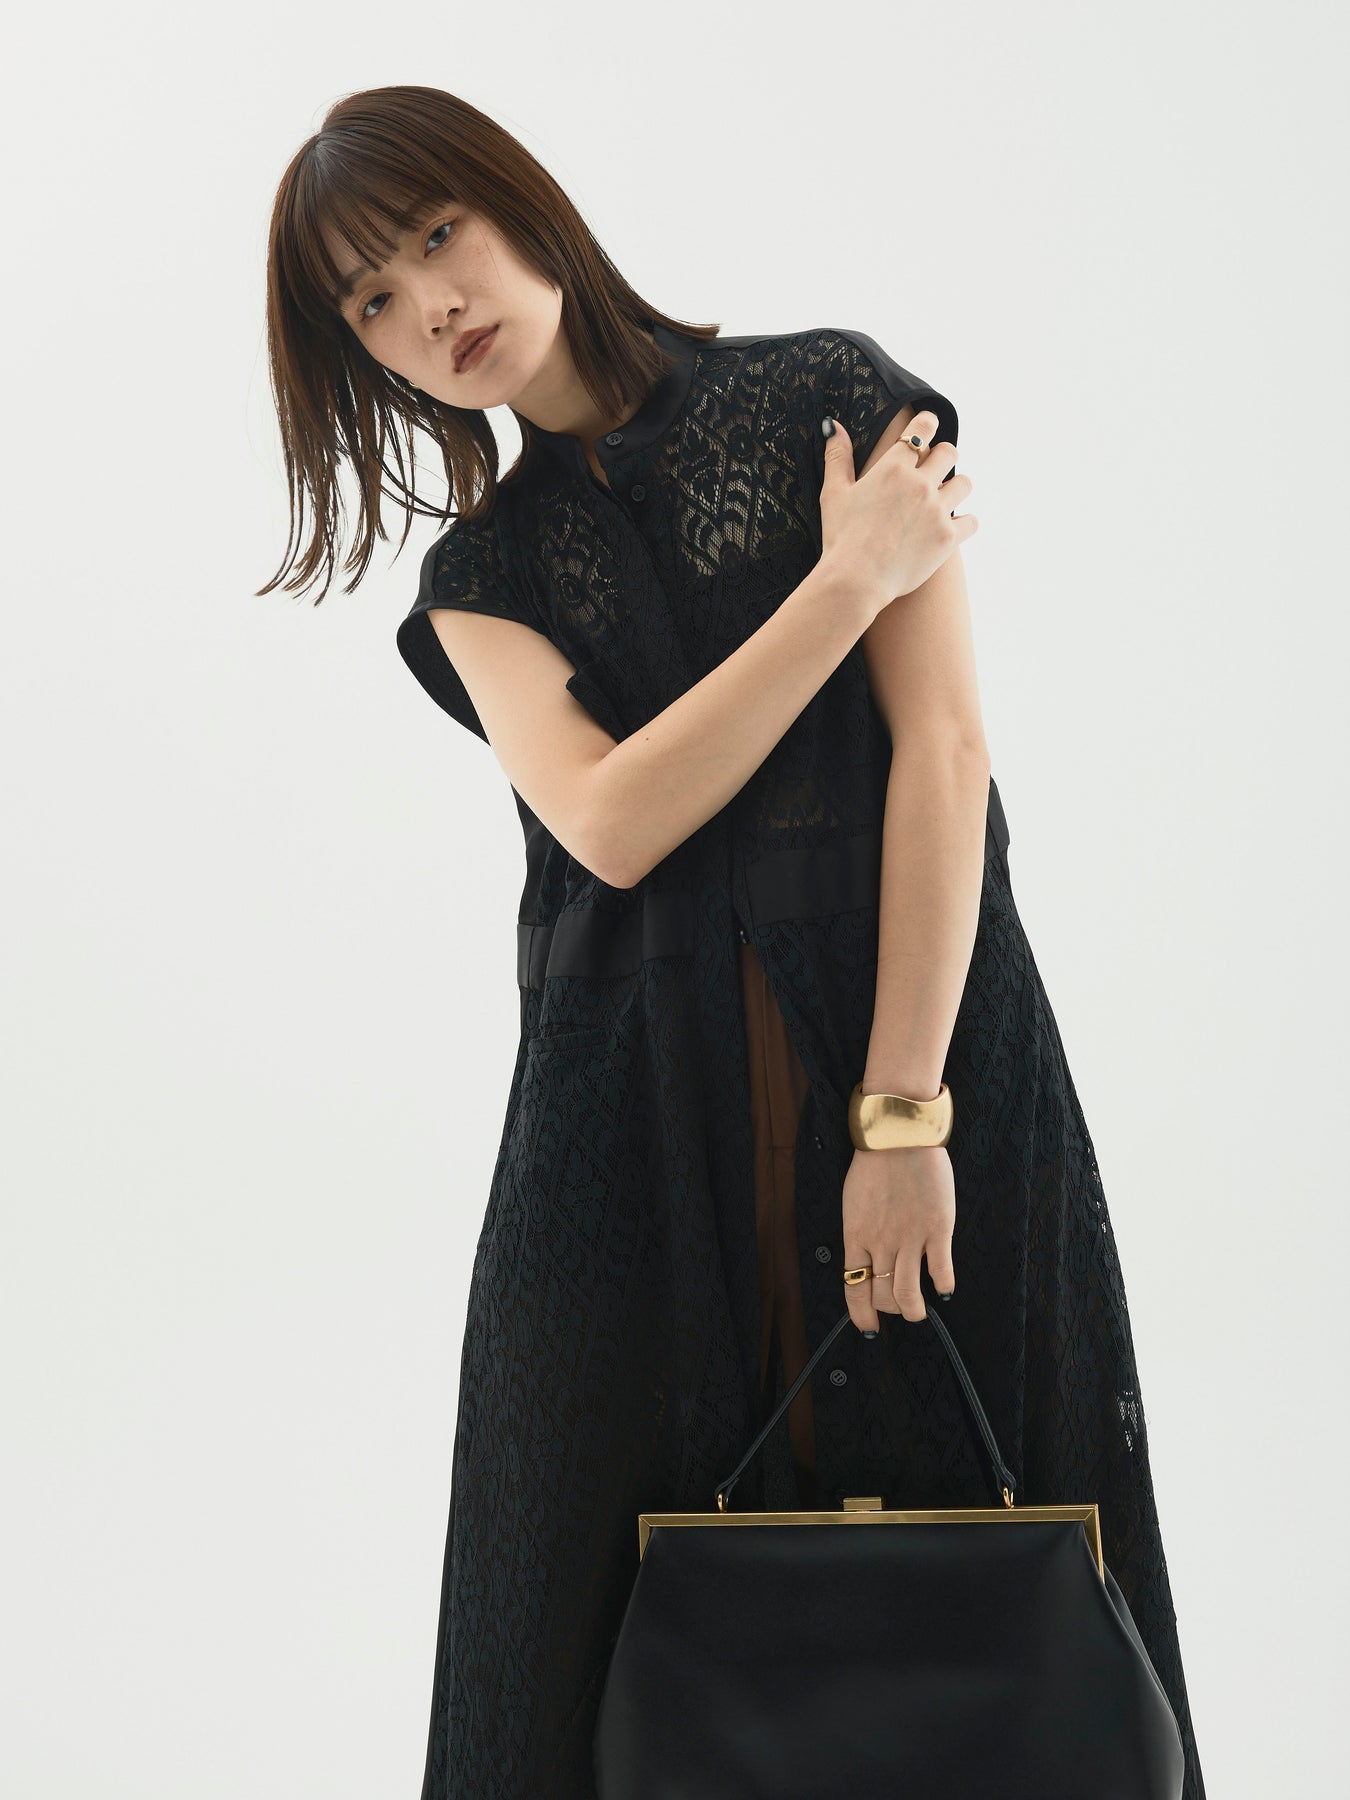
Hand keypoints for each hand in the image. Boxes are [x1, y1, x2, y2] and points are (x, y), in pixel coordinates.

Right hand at [818, 414, 977, 621]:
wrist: (856, 581)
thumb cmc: (841, 538)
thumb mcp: (833, 494)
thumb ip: (838, 457)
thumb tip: (832, 426)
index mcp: (893, 467)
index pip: (921, 429)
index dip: (927, 422)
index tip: (929, 423)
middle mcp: (920, 484)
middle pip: (949, 453)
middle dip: (944, 455)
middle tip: (937, 465)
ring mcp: (937, 511)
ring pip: (964, 484)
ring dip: (957, 486)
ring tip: (947, 496)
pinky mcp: (948, 538)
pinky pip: (972, 521)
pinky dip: (966, 523)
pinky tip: (956, 526)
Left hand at [840, 1142, 956, 1327]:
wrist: (899, 1134)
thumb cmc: (875, 1163)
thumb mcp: (854, 1202)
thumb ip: (861, 1232)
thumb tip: (867, 1260)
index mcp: (856, 1235)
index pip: (854, 1288)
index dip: (861, 1314)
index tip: (869, 1328)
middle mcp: (881, 1242)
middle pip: (883, 1296)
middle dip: (890, 1312)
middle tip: (898, 1311)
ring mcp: (910, 1237)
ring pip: (909, 1294)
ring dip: (914, 1311)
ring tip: (919, 1312)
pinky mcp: (937, 1228)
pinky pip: (940, 1270)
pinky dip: (943, 1286)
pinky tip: (944, 1289)